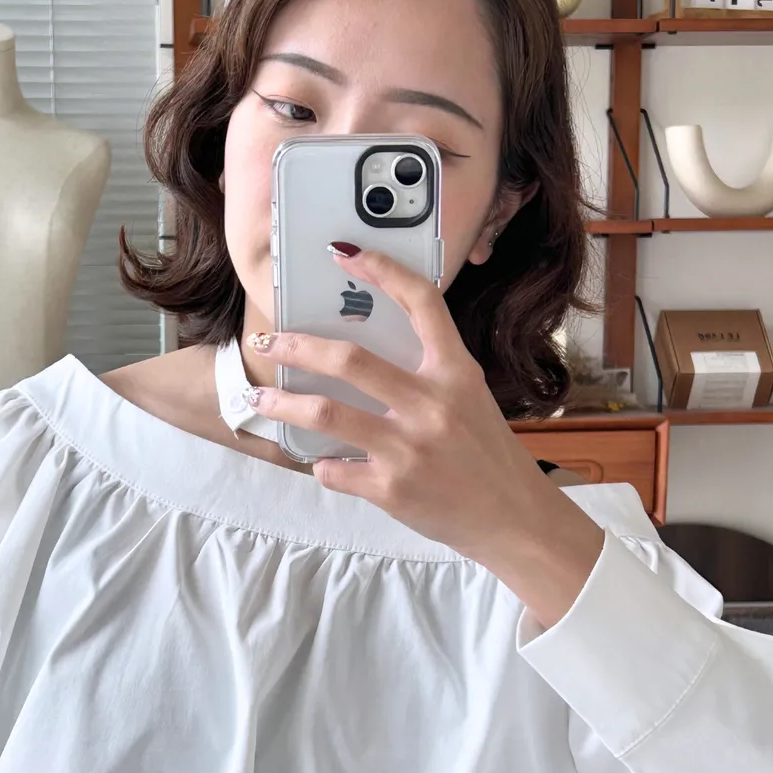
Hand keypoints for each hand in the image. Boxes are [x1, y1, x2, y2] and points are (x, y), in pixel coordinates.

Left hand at [243, 243, 594, 576]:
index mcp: (456, 373)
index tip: (343, 253)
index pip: (421, 303)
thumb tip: (360, 355)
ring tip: (259, 398)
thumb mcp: (469, 400)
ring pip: (326, 413)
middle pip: (349, 360)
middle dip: (296, 346)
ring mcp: (409, 448)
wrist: (512, 520)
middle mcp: (432, 405)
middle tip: (267, 341)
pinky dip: (319, 464)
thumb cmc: (487, 457)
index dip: (381, 270)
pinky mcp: (391, 489)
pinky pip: (333, 469)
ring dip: (283, 403)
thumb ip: (427, 374)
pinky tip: (321, 461)